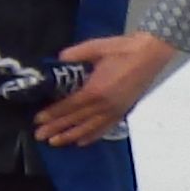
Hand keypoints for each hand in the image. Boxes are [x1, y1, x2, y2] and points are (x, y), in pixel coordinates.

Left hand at [36, 31, 176, 146]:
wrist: (151, 53)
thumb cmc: (123, 49)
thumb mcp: (96, 47)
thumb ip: (74, 54)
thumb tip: (58, 59)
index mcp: (95, 90)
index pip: (69, 106)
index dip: (53, 114)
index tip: (37, 120)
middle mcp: (104, 104)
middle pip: (76, 120)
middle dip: (57, 128)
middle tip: (39, 136)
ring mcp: (115, 110)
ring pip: (90, 127)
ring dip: (71, 136)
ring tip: (55, 143)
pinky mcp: (124, 110)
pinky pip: (106, 127)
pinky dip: (93, 135)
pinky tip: (82, 142)